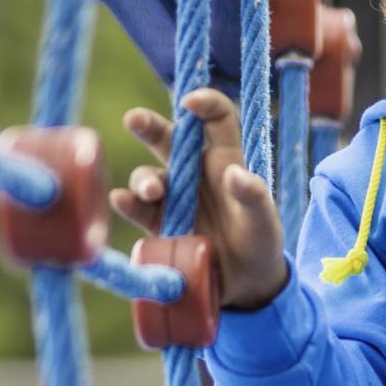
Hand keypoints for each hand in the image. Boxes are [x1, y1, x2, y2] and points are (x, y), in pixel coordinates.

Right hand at [109, 89, 289, 310]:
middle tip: (133, 119)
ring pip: (150, 176)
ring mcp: (176, 198)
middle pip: (170, 140)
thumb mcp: (264, 220)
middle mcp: (196, 172)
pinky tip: (121, 200)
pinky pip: (139, 209)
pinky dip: (128, 203)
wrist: (245, 285)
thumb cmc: (260, 241)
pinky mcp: (160, 225)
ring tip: (153, 191)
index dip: (206, 104)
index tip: (191, 101)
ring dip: (145, 179)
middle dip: (150, 126)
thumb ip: (253, 195)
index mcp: (226, 159)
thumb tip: (235, 173)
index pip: (217, 120)